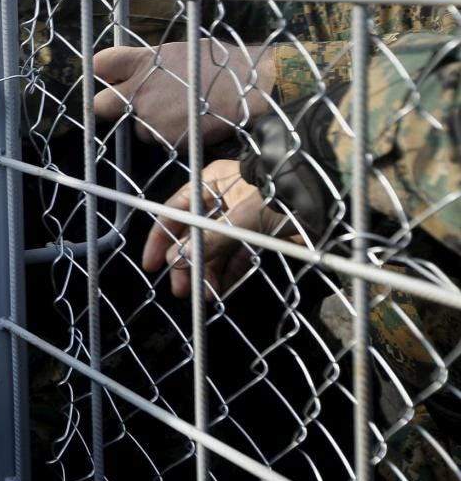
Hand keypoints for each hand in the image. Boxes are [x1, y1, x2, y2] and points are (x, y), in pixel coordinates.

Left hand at [93, 40, 275, 146]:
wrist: (256, 89)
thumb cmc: (225, 65)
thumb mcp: (181, 52)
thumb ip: (151, 64)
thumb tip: (136, 71)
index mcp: (142, 63)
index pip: (100, 64)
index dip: (104, 72)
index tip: (111, 77)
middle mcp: (139, 92)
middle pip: (100, 105)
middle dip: (111, 107)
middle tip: (133, 105)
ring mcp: (150, 119)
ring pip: (136, 129)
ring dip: (151, 125)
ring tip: (184, 112)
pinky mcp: (167, 141)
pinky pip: (161, 142)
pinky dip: (173, 137)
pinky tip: (195, 124)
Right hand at [142, 159, 282, 298]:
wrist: (328, 194)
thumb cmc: (281, 194)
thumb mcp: (241, 217)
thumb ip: (210, 240)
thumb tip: (177, 260)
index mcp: (210, 184)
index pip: (175, 212)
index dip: (161, 239)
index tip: (152, 265)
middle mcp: (221, 200)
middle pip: (193, 235)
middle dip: (185, 263)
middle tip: (180, 290)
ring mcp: (240, 219)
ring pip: (214, 249)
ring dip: (207, 272)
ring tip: (203, 296)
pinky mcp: (259, 236)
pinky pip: (235, 257)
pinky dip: (227, 274)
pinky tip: (220, 291)